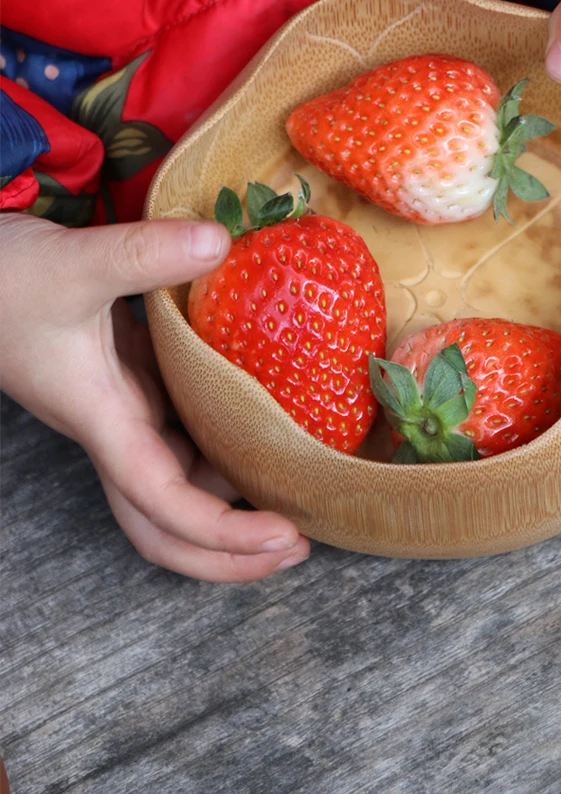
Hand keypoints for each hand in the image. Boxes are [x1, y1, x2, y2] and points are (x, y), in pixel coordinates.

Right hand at [0, 212, 309, 579]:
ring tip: (299, 491)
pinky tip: (266, 424)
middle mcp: (117, 428)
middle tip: (298, 545)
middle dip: (228, 552)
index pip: (162, 503)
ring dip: (232, 500)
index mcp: (102, 419)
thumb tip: (220, 241)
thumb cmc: (3, 278)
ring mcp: (125, 409)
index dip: (221, 533)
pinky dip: (224, 445)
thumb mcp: (73, 263)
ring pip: (177, 482)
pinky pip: (184, 434)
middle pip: (166, 525)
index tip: (283, 534)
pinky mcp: (134, 383)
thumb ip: (142, 255)